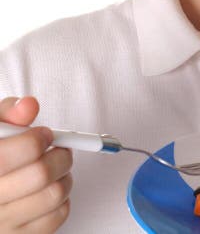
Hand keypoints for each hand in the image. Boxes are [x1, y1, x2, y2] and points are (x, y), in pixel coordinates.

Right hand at [0, 97, 71, 232]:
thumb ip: (7, 114)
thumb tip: (30, 105)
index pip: (13, 155)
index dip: (36, 139)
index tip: (44, 134)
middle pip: (40, 174)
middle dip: (59, 155)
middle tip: (59, 148)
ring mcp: (2, 225)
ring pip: (54, 194)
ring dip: (65, 175)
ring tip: (57, 167)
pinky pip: (57, 216)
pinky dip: (63, 199)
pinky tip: (50, 188)